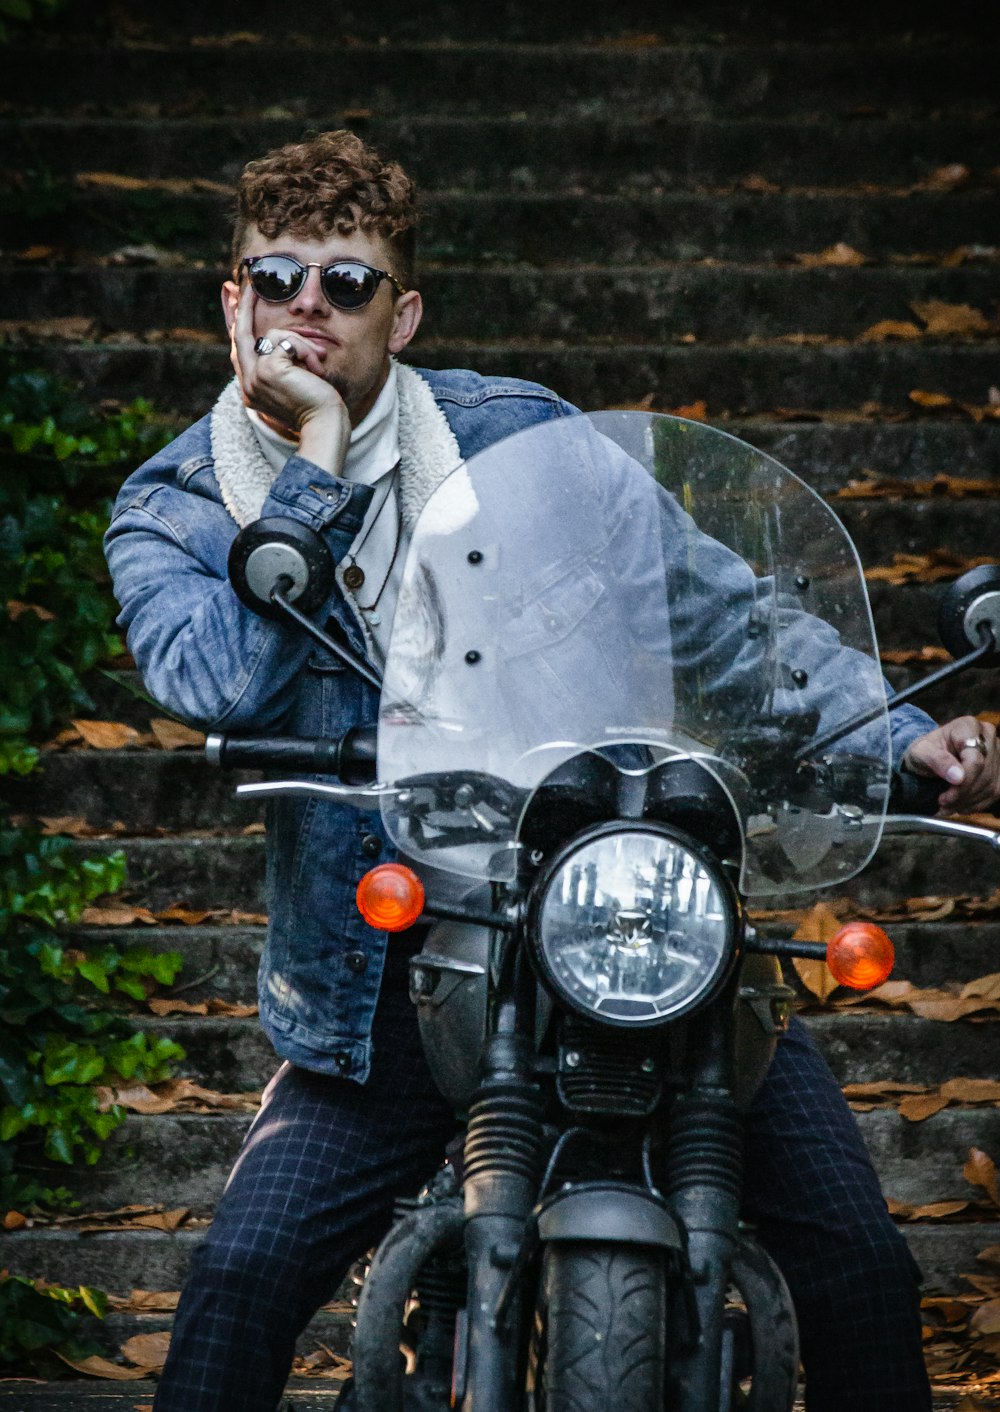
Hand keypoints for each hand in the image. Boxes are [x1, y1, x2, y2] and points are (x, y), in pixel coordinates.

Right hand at [230, 284, 348, 471]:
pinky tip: (315, 369)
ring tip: (316, 365)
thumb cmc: (318, 408)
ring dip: (300, 344)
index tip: (230, 296)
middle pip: (240, 334)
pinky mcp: (268, 370)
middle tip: (249, 280)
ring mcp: (254, 377)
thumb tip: (277, 338)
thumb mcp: (296, 383)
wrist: (325, 427)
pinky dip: (306, 350)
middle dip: (243, 305)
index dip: (233, 320)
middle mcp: (247, 384)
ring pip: (271, 335)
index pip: (237, 349)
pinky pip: (287, 341)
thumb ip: (281, 363)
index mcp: (252, 389)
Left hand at [902, 715, 999, 813]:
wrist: (930, 755)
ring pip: (990, 785)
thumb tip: (957, 776)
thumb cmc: (925, 750)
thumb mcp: (921, 752)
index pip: (975, 759)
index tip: (944, 797)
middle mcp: (988, 737)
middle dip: (962, 794)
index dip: (962, 782)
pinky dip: (976, 803)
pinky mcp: (999, 771)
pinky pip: (994, 792)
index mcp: (968, 727)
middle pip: (984, 773)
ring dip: (968, 801)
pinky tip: (960, 804)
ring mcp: (997, 753)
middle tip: (943, 804)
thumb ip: (938, 760)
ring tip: (948, 807)